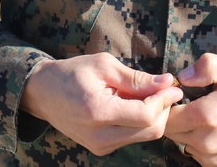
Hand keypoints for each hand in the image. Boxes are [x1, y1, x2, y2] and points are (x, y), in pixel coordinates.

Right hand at [20, 52, 184, 155]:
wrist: (43, 93)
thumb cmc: (72, 72)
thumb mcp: (104, 65)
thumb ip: (136, 78)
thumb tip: (166, 82)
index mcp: (97, 111)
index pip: (145, 115)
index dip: (164, 100)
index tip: (173, 86)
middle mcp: (99, 136)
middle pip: (150, 130)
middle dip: (164, 109)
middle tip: (166, 88)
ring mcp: (100, 146)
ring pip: (144, 136)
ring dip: (154, 115)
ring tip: (148, 93)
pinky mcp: (101, 149)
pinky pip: (133, 138)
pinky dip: (141, 122)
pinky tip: (134, 104)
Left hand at [165, 54, 216, 166]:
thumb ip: (208, 67)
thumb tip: (183, 76)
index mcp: (205, 116)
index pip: (165, 115)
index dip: (167, 103)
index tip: (178, 95)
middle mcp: (205, 141)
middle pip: (171, 131)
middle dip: (175, 117)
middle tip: (190, 103)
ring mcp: (212, 158)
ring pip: (182, 143)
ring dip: (186, 130)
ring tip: (205, 116)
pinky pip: (196, 154)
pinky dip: (198, 142)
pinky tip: (213, 129)